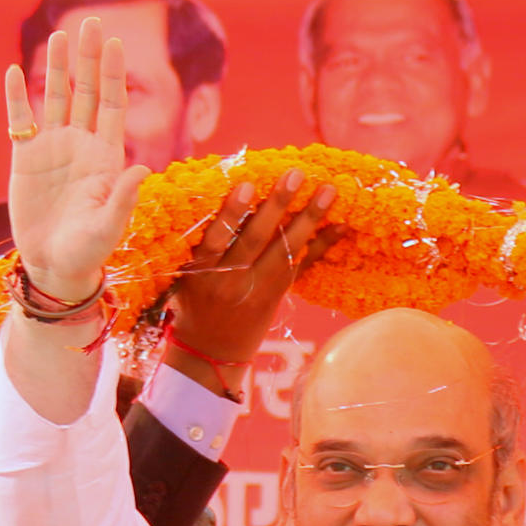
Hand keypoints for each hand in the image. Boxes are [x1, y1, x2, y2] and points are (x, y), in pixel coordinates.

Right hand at [3, 23, 145, 317]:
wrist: (54, 265)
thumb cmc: (88, 250)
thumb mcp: (109, 226)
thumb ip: (123, 197)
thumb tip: (142, 169)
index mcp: (107, 156)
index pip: (113, 105)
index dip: (113, 73)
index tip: (115, 42)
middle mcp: (82, 146)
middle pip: (87, 92)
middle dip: (88, 58)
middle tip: (90, 22)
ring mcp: (54, 150)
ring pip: (56, 99)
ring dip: (58, 68)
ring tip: (59, 35)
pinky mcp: (26, 160)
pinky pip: (21, 121)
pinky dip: (18, 98)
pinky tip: (15, 72)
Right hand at [162, 172, 332, 396]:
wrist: (210, 352)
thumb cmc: (193, 301)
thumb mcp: (185, 274)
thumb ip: (199, 242)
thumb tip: (216, 187)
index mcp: (201, 273)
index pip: (216, 239)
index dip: (231, 213)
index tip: (247, 184)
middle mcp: (230, 281)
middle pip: (256, 239)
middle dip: (277, 205)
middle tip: (296, 173)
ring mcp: (257, 289)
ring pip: (285, 251)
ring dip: (309, 218)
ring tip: (328, 190)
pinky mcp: (276, 295)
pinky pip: (302, 267)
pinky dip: (322, 244)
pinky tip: (341, 224)